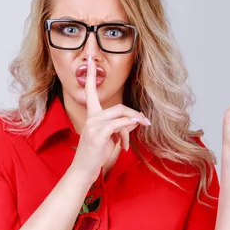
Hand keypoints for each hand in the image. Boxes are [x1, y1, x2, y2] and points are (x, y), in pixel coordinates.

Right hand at [70, 57, 150, 180]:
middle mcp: (91, 117)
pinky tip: (126, 144)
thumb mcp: (112, 137)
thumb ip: (122, 126)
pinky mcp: (97, 134)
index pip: (90, 91)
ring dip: (133, 125)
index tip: (90, 59)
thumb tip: (136, 121)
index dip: (90, 75)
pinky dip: (127, 130)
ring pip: (120, 115)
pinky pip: (118, 124)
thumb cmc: (97, 153)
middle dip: (134, 115)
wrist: (84, 170)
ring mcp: (93, 125)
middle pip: (119, 107)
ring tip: (130, 143)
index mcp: (92, 115)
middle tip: (145, 123)